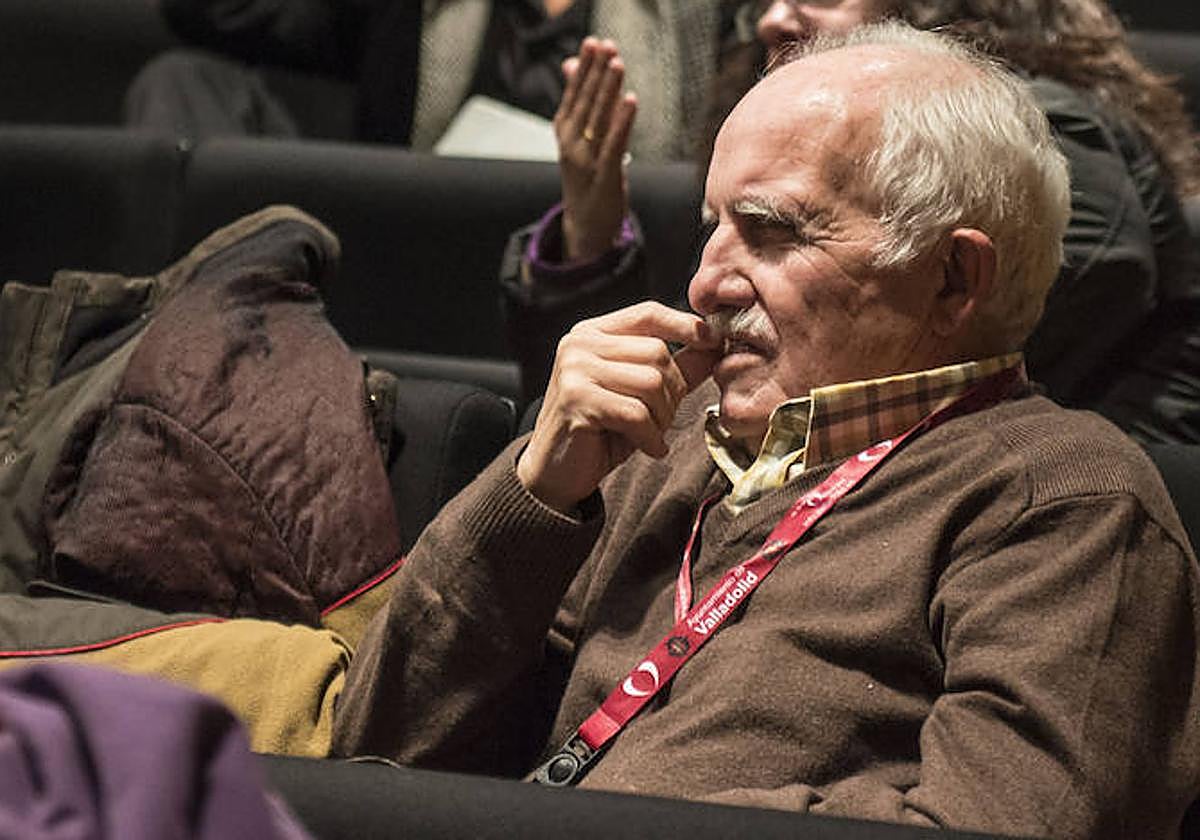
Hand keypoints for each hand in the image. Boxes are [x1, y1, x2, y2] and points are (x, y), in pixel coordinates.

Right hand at [517, 302, 720, 513]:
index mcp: (593, 333)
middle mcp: (580, 344)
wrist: (555, 473)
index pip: (648, 313)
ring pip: (651, 382)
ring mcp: (575, 369)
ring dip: (662, 417)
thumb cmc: (601, 431)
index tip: (714, 341)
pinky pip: (636, 413)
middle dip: (673, 392)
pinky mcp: (577, 400)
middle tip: (663, 420)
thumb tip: (717, 345)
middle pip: (657, 352)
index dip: (685, 325)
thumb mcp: (642, 395)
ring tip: (651, 434)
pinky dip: (650, 436)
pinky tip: (648, 448)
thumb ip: (677, 367)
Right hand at [555, 37, 637, 261]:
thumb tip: (573, 65)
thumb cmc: (586, 178)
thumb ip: (578, 101)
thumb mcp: (578, 139)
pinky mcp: (605, 175)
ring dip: (607, 90)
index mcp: (564, 131)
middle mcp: (571, 143)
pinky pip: (614, 144)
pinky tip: (630, 99)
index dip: (584, 68)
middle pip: (585, 102)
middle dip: (596, 72)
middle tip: (605, 45)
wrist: (584, 226)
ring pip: (598, 119)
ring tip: (616, 63)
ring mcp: (586, 160)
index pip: (574, 93)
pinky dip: (622, 121)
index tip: (593, 43)